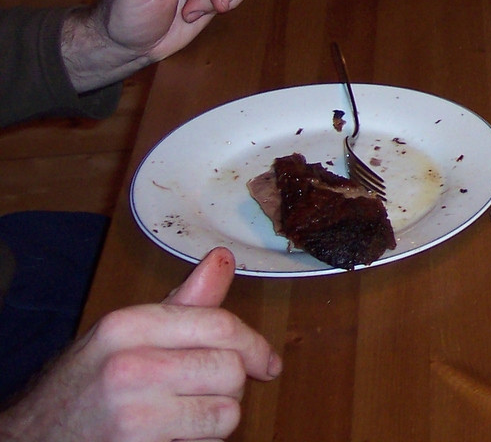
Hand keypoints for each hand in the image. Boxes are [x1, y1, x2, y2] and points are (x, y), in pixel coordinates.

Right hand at [0, 248, 281, 441]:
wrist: (32, 439)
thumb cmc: (87, 385)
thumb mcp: (126, 335)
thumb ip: (183, 303)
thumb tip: (223, 258)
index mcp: (128, 325)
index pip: (220, 325)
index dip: (255, 346)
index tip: (266, 363)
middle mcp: (129, 365)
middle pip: (229, 369)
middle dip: (230, 385)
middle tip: (205, 392)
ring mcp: (133, 413)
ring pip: (226, 411)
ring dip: (215, 418)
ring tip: (183, 415)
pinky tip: (171, 436)